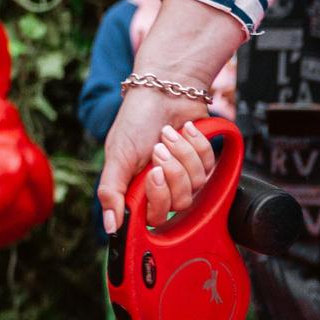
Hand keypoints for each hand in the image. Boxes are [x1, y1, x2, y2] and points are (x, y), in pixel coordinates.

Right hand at [96, 0, 246, 234]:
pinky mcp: (203, 163)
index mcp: (138, 190)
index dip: (158, 198)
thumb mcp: (117, 155)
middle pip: (178, 204)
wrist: (164, 90)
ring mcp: (184, 177)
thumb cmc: (136, 121)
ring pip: (195, 185)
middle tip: (159, 147)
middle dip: (172, 171)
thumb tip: (110, 228)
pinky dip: (196, 144)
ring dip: (183, 154)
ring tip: (169, 133)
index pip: (154, 217)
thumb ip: (111, 192)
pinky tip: (186, 129)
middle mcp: (162, 187)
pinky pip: (208, 166)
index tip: (152, 173)